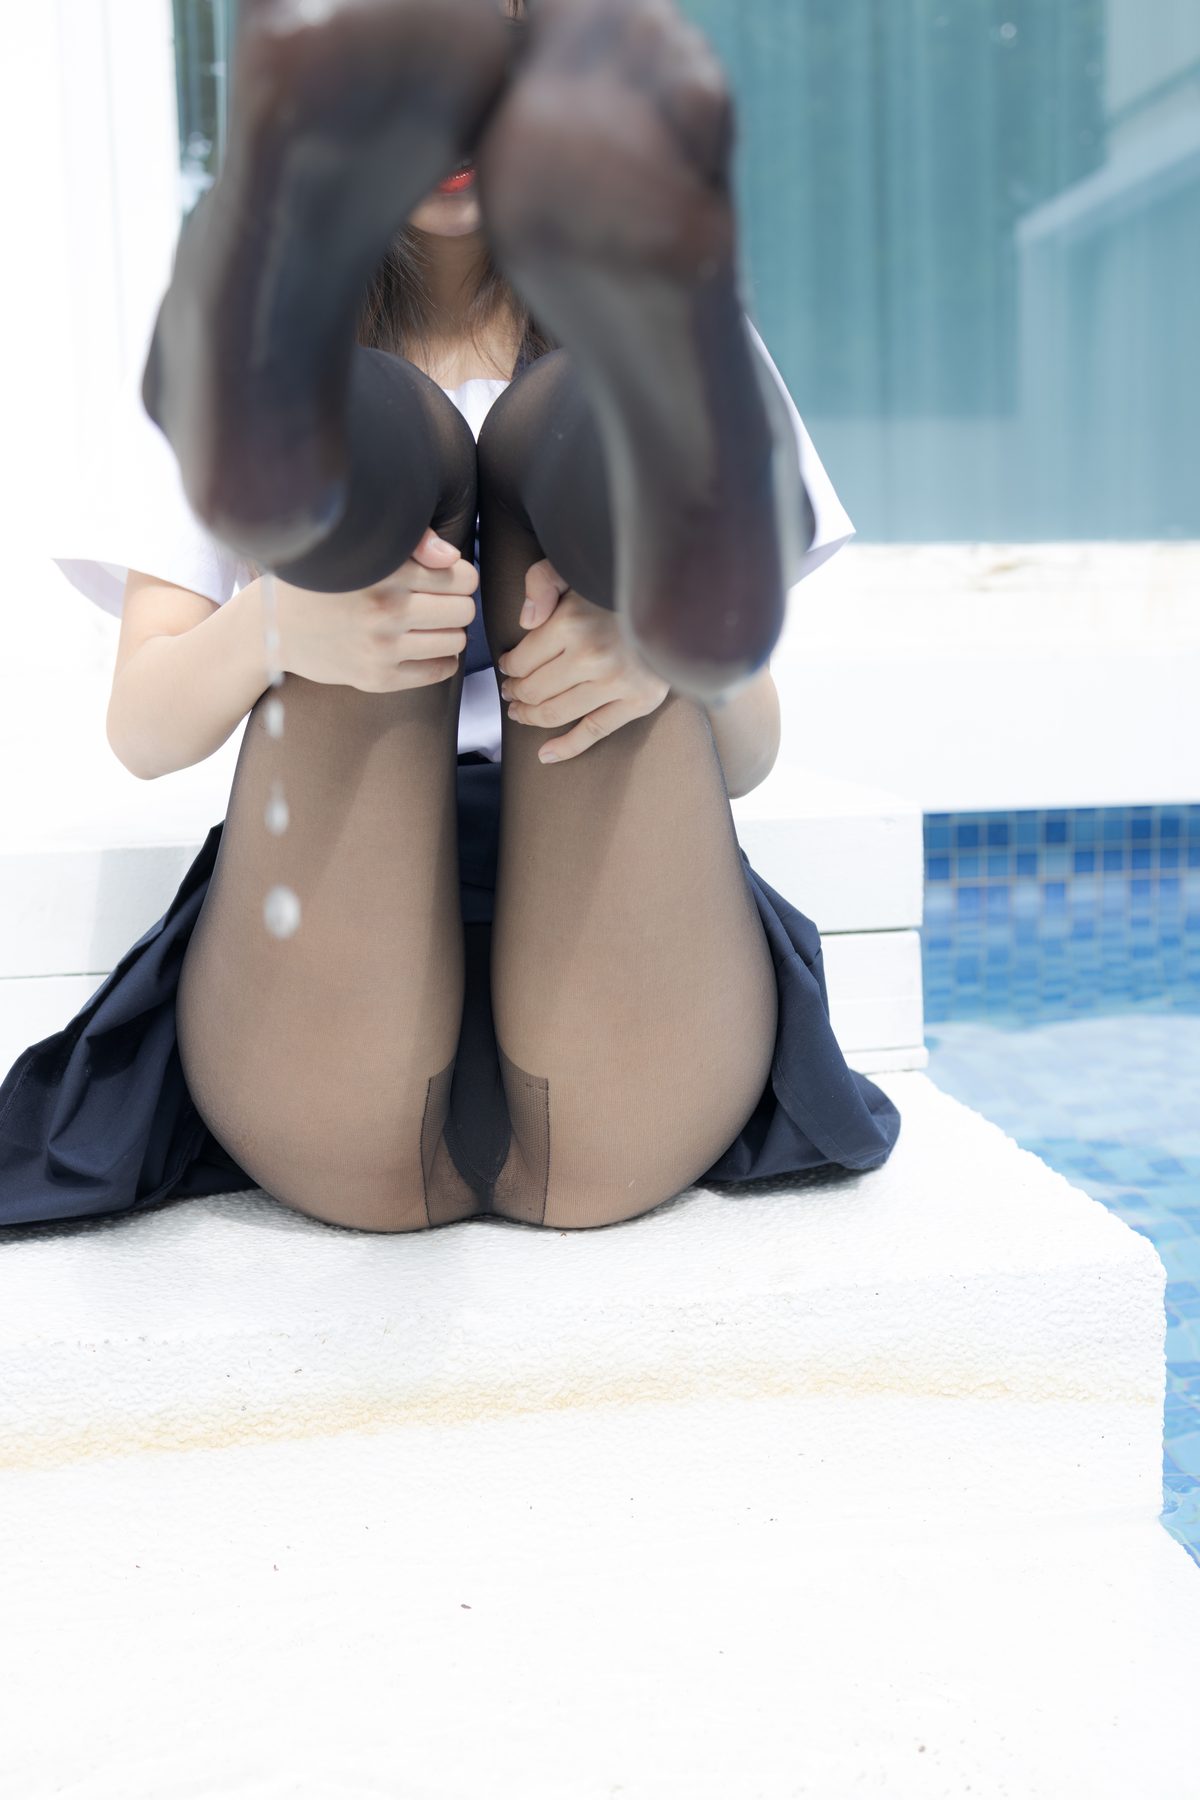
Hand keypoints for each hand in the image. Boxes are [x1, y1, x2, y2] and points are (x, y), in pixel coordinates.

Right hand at [271, 529, 478, 691]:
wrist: (272, 627)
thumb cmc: (319, 582)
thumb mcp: (356, 550)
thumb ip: (409, 544)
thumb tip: (452, 557)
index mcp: (384, 572)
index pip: (461, 577)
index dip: (459, 575)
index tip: (446, 577)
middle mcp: (385, 610)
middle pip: (464, 610)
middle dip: (456, 604)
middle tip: (438, 602)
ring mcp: (382, 648)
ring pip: (456, 641)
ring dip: (449, 632)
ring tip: (429, 624)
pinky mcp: (378, 678)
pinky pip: (439, 670)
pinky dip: (441, 659)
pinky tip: (423, 647)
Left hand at [497, 559, 670, 762]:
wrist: (681, 599)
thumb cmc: (620, 582)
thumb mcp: (574, 566)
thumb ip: (541, 582)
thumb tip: (525, 622)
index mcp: (570, 623)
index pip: (521, 660)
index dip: (508, 668)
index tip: (507, 668)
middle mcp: (590, 657)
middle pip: (534, 690)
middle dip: (516, 694)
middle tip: (511, 693)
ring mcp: (615, 683)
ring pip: (556, 712)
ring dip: (531, 717)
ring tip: (521, 713)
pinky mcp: (638, 701)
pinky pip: (594, 731)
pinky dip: (567, 747)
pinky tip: (546, 754)